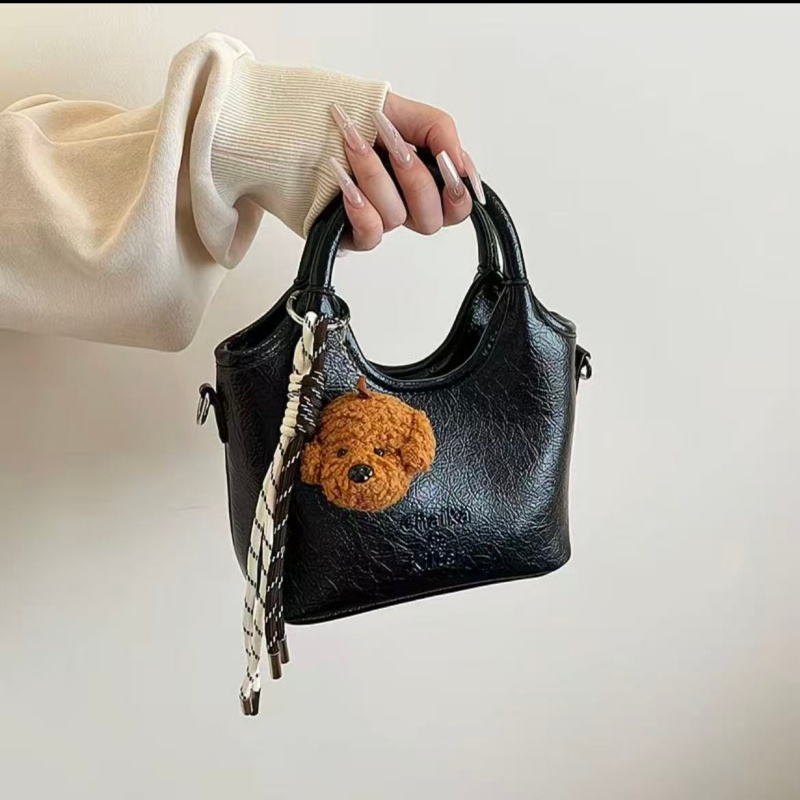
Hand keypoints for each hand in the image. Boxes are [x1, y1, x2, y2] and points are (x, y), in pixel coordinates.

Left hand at [329, 92, 484, 250]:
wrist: (297, 117)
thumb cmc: (349, 114)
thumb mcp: (402, 110)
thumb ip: (441, 132)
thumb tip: (463, 165)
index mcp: (422, 180)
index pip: (456, 208)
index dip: (458, 195)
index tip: (446, 166)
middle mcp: (403, 204)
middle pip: (431, 220)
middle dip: (415, 179)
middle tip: (395, 146)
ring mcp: (377, 219)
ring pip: (396, 217)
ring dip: (376, 176)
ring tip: (354, 143)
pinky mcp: (349, 233)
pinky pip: (369, 235)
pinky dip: (360, 207)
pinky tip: (346, 181)